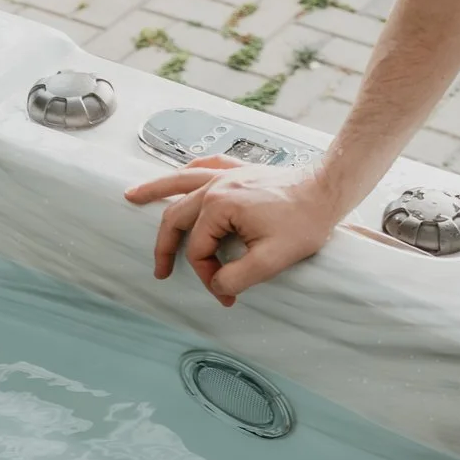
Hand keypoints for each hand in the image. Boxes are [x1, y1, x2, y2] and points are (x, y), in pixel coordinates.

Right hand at [125, 156, 344, 306]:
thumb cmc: (305, 222)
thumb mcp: (273, 259)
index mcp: (220, 205)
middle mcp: (216, 186)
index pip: (198, 248)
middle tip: (159, 270)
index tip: (226, 291)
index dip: (207, 274)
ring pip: (181, 182)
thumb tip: (217, 285)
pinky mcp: (240, 170)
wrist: (328, 190)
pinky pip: (205, 167)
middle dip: (165, 247)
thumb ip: (238, 276)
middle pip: (177, 217)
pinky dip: (189, 173)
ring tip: (132, 196)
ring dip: (156, 191)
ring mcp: (227, 175)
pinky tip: (182, 175)